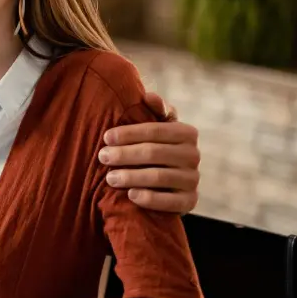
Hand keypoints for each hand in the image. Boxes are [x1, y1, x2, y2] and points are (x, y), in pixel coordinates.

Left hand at [99, 90, 200, 213]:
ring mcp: (193, 179)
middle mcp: (194, 155)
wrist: (166, 183)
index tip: (106, 137)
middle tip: (102, 157)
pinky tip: (131, 195)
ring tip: (110, 178)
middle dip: (125, 154)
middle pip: (155, 153)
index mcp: (186, 133)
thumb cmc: (153, 147)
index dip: (129, 133)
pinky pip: (171, 202)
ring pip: (160, 176)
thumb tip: (149, 96)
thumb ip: (154, 111)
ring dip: (132, 177)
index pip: (156, 130)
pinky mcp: (190, 201)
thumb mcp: (154, 128)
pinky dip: (150, 198)